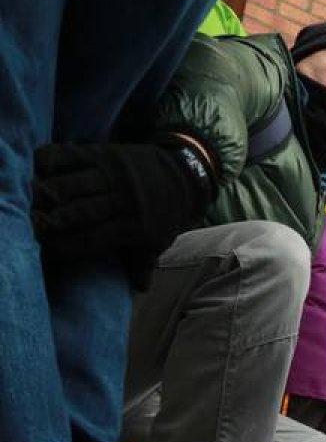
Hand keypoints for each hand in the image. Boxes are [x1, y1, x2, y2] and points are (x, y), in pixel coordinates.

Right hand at [32, 142, 213, 262]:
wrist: (184, 173)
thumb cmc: (165, 214)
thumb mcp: (160, 240)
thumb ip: (144, 263)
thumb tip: (140, 288)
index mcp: (137, 225)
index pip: (94, 239)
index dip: (65, 247)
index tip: (41, 253)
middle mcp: (124, 198)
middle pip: (79, 211)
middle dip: (50, 220)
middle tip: (27, 228)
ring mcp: (113, 173)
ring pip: (72, 183)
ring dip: (45, 192)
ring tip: (24, 201)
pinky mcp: (105, 153)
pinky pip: (72, 155)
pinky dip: (50, 160)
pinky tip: (32, 169)